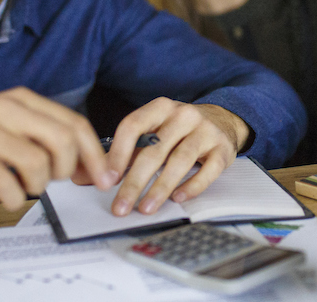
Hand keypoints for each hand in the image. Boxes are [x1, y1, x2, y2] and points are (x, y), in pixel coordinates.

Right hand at [0, 86, 113, 209]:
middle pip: (63, 141)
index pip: (73, 123)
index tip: (103, 177)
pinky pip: (6, 184)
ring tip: (25, 187)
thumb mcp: (3, 122)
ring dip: (39, 186)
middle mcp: (5, 108)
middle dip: (71, 171)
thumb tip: (82, 162)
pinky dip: (13, 198)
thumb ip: (39, 134)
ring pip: (38, 164)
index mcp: (20, 99)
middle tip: (59, 183)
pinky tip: (6, 196)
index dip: (95, 153)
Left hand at [103, 99, 248, 216]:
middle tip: (121, 205)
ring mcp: (206, 131)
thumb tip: (93, 176)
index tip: (107, 179)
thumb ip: (128, 150)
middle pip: (155, 150)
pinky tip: (178, 199)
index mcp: (161, 107)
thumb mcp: (155, 130)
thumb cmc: (179, 129)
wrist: (222, 120)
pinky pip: (207, 171)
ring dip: (160, 188)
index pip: (133, 125)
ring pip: (180, 161)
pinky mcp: (223, 149)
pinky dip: (192, 186)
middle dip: (135, 181)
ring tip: (145, 208)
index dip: (118, 153)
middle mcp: (184, 115)